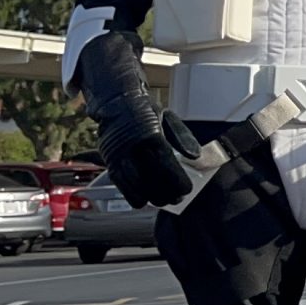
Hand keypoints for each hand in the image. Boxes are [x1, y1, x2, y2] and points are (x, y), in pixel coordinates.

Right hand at [95, 92, 199, 208]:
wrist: (115, 103)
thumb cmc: (146, 112)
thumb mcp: (169, 117)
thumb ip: (183, 138)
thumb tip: (195, 156)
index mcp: (152, 135)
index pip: (167, 164)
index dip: (177, 181)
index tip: (186, 190)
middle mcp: (134, 146)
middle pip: (152, 178)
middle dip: (167, 193)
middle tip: (178, 198)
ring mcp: (120, 155)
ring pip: (136, 185)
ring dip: (151, 197)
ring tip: (164, 201)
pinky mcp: (110, 161)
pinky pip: (120, 184)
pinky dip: (132, 195)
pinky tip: (143, 201)